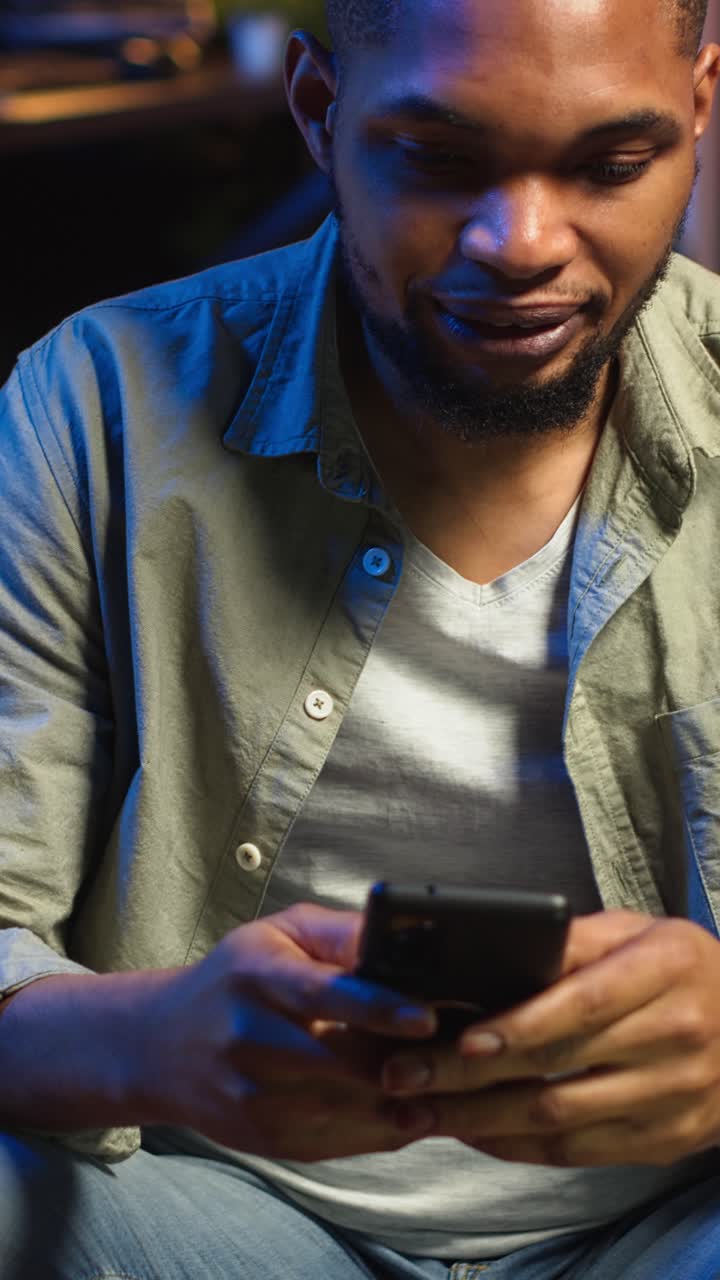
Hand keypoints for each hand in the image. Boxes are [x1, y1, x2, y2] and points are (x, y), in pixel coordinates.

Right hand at [142, 903, 436, 1160]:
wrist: (160, 1045)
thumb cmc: (235, 978)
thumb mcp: (278, 934)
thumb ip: (341, 934)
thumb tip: (403, 937)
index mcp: (257, 975)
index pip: (322, 993)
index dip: (377, 1008)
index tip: (425, 1017)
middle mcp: (248, 1037)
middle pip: (342, 1060)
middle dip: (406, 1060)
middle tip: (460, 1052)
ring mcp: (253, 1095)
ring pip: (347, 1107)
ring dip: (405, 1100)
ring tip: (452, 1083)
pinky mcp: (263, 1137)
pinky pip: (339, 1141)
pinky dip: (383, 1129)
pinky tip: (415, 1112)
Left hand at [380, 911, 719, 1166]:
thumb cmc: (678, 968)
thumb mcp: (636, 931)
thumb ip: (572, 940)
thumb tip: (493, 950)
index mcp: (665, 971)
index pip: (581, 1005)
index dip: (517, 1027)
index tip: (459, 1041)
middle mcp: (675, 1038)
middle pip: (558, 1068)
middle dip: (471, 1078)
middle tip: (406, 1077)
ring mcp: (674, 1097)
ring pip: (560, 1120)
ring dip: (481, 1121)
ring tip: (421, 1110)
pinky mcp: (665, 1141)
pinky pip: (578, 1153)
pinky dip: (518, 1147)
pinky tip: (473, 1132)